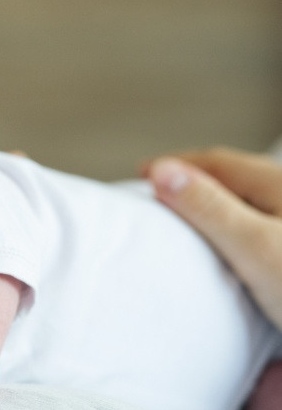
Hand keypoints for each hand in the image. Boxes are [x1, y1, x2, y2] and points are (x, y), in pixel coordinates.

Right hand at [146, 147, 281, 329]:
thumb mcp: (255, 249)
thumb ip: (208, 208)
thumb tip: (159, 170)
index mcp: (281, 184)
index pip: (216, 161)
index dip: (175, 165)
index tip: (141, 175)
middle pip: (237, 177)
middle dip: (196, 179)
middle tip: (161, 194)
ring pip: (256, 200)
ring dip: (220, 201)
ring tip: (193, 217)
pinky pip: (268, 222)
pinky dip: (240, 223)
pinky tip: (241, 246)